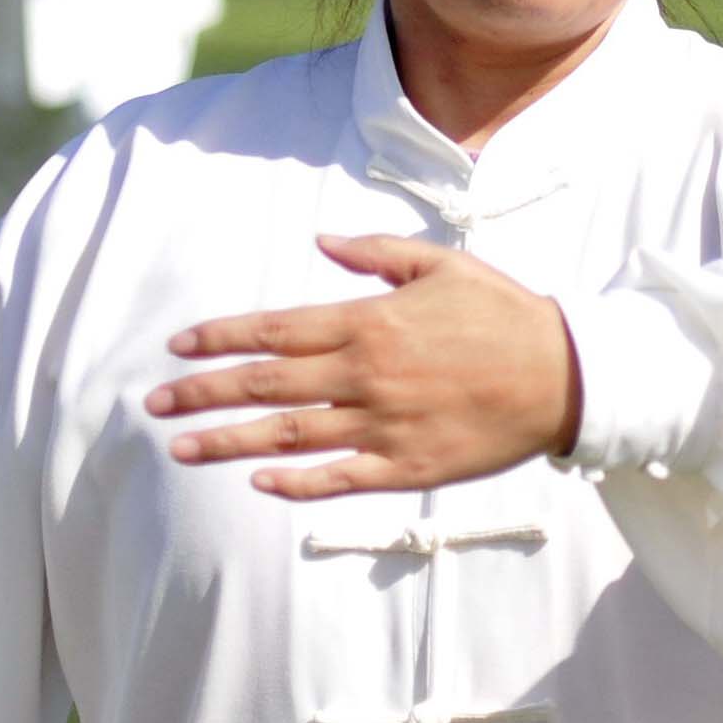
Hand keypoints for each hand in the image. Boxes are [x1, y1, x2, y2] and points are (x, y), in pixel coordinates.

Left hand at [150, 235, 582, 498]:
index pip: (275, 330)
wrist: (567, 375)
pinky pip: (342, 479)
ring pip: (291, 436)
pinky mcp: (410, 466)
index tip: (177, 347)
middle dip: (204, 392)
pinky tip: (259, 481)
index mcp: (370, 321)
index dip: (221, 338)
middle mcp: (367, 374)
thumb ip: (376, 253)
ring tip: (182, 449)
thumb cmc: (503, 312)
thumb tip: (322, 239)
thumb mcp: (440, 264)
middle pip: (268, 385)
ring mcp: (386, 425)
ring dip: (230, 442)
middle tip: (156, 404)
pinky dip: (297, 483)